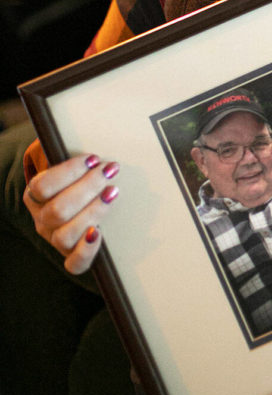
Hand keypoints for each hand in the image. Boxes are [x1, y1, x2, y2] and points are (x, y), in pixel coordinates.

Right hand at [24, 154, 119, 274]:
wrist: (84, 199)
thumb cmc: (79, 175)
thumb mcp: (70, 160)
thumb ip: (71, 148)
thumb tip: (86, 129)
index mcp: (36, 196)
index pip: (42, 186)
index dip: (68, 172)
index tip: (93, 158)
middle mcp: (43, 220)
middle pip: (58, 210)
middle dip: (87, 187)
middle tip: (110, 170)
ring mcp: (56, 240)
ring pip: (66, 235)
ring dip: (92, 212)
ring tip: (112, 192)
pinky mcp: (73, 257)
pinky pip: (74, 265)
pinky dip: (86, 251)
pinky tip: (99, 233)